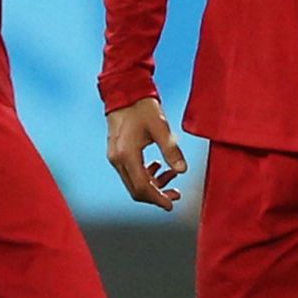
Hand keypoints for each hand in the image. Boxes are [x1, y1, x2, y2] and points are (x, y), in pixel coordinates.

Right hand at [105, 96, 187, 211]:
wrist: (124, 92)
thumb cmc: (142, 107)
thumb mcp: (161, 128)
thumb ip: (171, 150)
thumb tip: (182, 171)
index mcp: (127, 155)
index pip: (142, 187)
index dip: (157, 199)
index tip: (171, 205)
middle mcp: (117, 160)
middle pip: (136, 189)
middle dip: (157, 195)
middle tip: (176, 194)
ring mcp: (115, 157)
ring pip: (133, 182)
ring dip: (152, 184)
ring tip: (172, 177)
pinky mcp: (117, 153)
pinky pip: (130, 172)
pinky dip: (145, 174)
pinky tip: (159, 166)